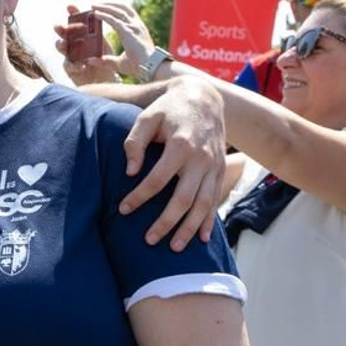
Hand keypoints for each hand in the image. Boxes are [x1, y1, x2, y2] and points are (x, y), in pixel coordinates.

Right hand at [52, 3, 127, 84]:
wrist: (107, 80)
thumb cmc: (105, 61)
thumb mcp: (103, 46)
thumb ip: (98, 36)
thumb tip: (98, 20)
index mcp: (82, 35)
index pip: (75, 21)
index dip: (72, 14)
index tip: (70, 6)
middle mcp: (72, 44)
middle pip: (63, 33)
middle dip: (60, 28)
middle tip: (60, 26)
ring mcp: (69, 56)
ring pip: (61, 47)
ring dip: (61, 44)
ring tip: (64, 44)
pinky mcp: (70, 70)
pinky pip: (68, 65)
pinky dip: (75, 64)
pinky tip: (83, 65)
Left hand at [90, 2, 156, 78]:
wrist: (151, 68)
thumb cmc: (140, 67)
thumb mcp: (120, 62)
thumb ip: (106, 61)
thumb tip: (91, 61)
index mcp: (139, 30)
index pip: (128, 13)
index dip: (116, 9)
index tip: (104, 8)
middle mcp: (137, 25)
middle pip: (123, 8)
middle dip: (109, 4)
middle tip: (96, 4)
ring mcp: (133, 27)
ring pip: (117, 11)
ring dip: (104, 7)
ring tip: (93, 6)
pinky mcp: (128, 31)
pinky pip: (113, 20)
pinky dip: (103, 15)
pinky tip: (95, 14)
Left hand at [119, 77, 225, 248]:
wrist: (203, 97)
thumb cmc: (168, 109)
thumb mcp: (147, 117)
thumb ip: (135, 143)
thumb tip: (130, 172)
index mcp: (180, 145)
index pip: (157, 179)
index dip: (139, 196)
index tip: (123, 209)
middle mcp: (201, 159)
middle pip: (183, 198)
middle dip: (166, 222)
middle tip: (149, 240)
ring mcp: (214, 166)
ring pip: (203, 204)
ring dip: (189, 228)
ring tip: (174, 247)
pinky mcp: (221, 170)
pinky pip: (215, 199)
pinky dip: (210, 221)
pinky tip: (203, 239)